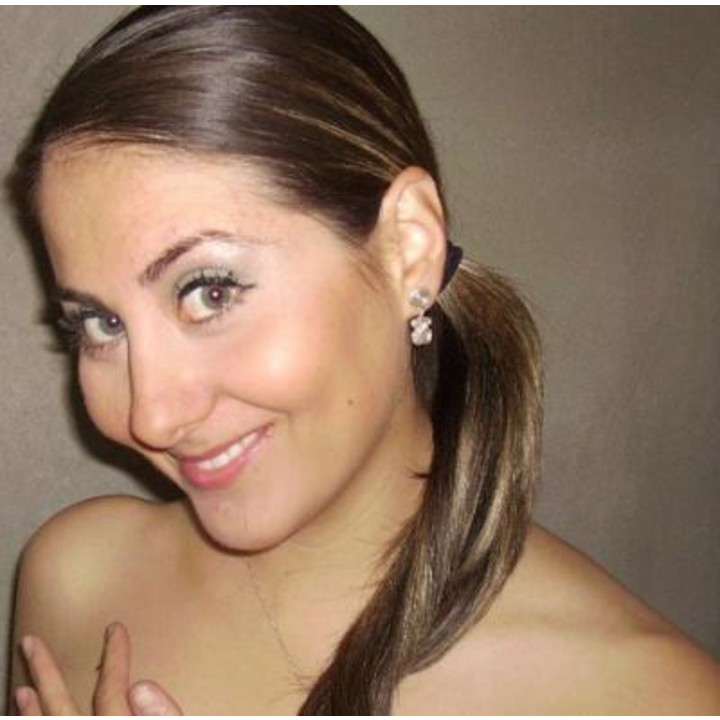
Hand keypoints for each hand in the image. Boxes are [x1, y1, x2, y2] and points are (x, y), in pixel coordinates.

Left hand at [15, 623, 183, 715]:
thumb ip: (166, 715)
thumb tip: (141, 685)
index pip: (113, 692)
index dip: (115, 658)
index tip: (116, 629)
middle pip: (62, 710)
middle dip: (46, 675)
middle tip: (31, 643)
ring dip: (32, 710)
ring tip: (22, 688)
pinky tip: (29, 717)